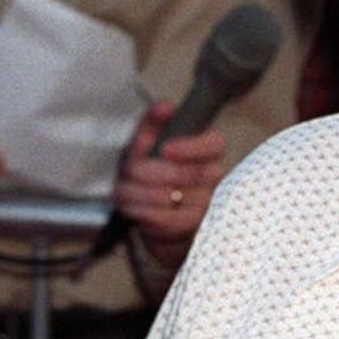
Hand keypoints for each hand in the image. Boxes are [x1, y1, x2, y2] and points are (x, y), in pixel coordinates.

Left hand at [112, 104, 225, 263]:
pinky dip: (146, 214)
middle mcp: (212, 180)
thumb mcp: (147, 146)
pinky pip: (171, 222)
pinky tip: (132, 208)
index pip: (215, 145)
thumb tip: (165, 107)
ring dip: (141, 194)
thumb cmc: (151, 176)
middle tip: (129, 171)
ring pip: (175, 198)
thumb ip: (153, 124)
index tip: (167, 149)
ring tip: (123, 191)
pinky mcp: (194, 230)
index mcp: (206, 154)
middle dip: (150, 171)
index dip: (191, 147)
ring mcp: (206, 206)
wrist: (151, 216)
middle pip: (187, 173)